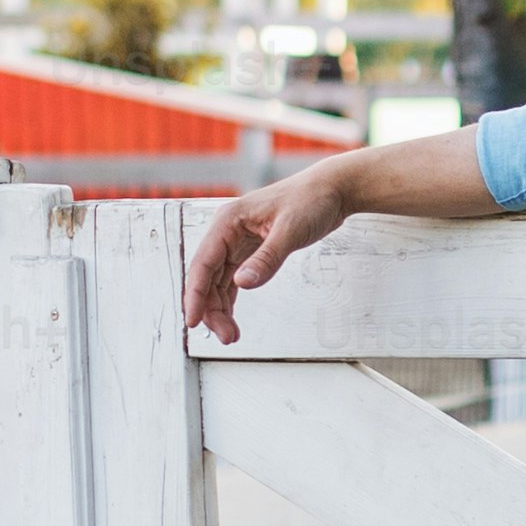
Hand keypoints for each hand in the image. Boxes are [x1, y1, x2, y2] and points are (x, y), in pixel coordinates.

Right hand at [184, 161, 356, 343]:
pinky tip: (232, 319)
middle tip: (227, 337)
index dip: (195, 295)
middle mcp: (227, 232)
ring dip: (220, 308)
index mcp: (227, 221)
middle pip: (207, 277)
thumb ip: (267, 259)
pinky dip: (230, 300)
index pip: (202, 263)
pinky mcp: (250, 250)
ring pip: (217, 282)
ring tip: (231, 335)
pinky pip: (232, 280)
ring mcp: (237, 242)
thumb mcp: (290, 231)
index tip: (194, 322)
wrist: (331, 189)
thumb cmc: (311, 201)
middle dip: (211, 309)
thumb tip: (243, 283)